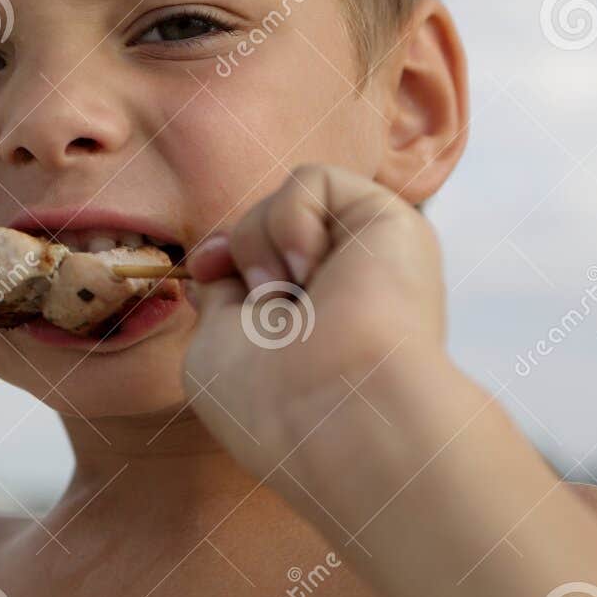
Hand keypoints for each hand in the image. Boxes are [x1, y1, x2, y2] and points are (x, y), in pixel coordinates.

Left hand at [180, 164, 449, 481]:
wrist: (339, 417)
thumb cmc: (271, 404)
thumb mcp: (217, 346)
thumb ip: (219, 296)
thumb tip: (215, 255)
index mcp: (312, 318)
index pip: (258, 255)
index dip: (221, 250)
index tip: (206, 268)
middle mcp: (346, 284)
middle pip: (268, 222)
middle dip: (243, 248)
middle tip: (260, 297)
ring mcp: (369, 252)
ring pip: (286, 197)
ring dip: (263, 241)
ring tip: (289, 293)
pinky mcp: (390, 221)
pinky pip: (313, 178)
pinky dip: (291, 217)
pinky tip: (310, 269)